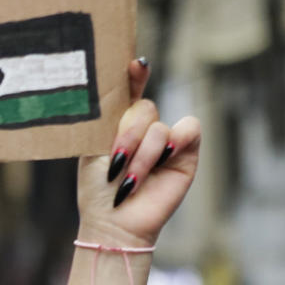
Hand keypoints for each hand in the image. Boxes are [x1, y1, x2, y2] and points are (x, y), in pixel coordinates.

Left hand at [75, 60, 202, 250]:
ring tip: (131, 178)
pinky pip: (190, 128)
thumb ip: (110, 119)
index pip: (130, 92)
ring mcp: (166, 141)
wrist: (114, 221)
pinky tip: (163, 158)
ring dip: (143, 153)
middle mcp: (144, 129)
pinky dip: (174, 142)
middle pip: (144, 108)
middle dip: (127, 134)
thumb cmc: (97, 190)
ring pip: (159, 125)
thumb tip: (128, 90)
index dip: (134, 75)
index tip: (135, 64)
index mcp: (118, 124)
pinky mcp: (187, 154)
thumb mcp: (94, 149)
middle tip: (116, 162)